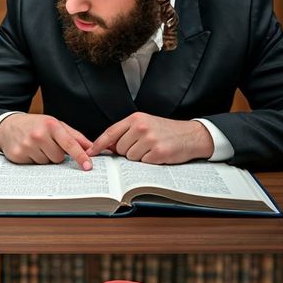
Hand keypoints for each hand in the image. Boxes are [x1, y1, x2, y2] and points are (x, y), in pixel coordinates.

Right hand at [0, 112, 93, 169]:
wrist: (8, 126)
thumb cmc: (36, 125)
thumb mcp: (56, 125)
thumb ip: (75, 137)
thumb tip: (92, 148)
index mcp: (51, 125)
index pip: (70, 144)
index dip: (80, 156)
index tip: (87, 166)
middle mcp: (38, 135)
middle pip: (59, 158)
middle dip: (56, 154)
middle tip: (48, 144)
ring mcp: (27, 145)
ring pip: (47, 163)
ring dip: (45, 158)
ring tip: (37, 147)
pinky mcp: (18, 155)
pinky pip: (35, 166)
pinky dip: (34, 160)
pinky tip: (29, 150)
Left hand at [89, 113, 213, 163]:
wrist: (192, 135)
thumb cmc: (168, 131)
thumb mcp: (146, 124)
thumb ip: (127, 132)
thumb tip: (106, 146)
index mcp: (137, 119)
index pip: (111, 133)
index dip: (99, 144)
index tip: (90, 152)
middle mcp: (142, 127)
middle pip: (119, 148)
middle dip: (128, 151)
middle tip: (143, 146)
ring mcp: (150, 140)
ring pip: (130, 157)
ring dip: (139, 158)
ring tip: (152, 150)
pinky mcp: (158, 153)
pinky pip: (142, 163)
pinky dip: (149, 162)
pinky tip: (158, 155)